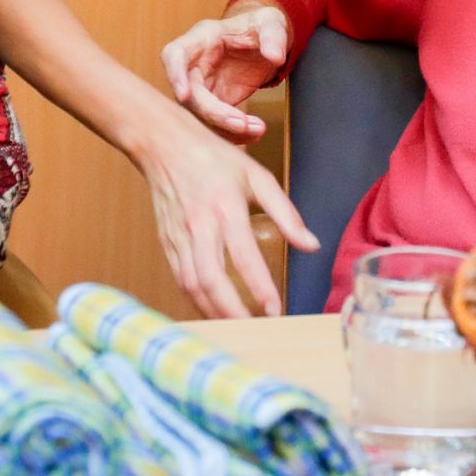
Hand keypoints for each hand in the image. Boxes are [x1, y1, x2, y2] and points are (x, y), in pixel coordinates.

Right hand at [139, 106, 317, 318]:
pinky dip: (196, 301)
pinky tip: (213, 311)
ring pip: (193, 284)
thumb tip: (311, 245)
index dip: (259, 287)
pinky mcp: (166, 243)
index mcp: (226, 207)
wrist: (164, 144)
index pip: (244, 256)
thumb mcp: (257, 176)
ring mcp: (179, 236)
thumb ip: (286, 212)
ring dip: (213, 312)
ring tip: (237, 329)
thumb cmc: (214, 158)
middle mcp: (200, 225)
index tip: (275, 310)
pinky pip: (180, 279)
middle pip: (211, 279)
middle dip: (232, 312)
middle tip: (254, 331)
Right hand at [161, 0, 289, 141]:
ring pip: (201, 115)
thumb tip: (275, 57)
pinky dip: (233, 133)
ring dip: (226, 128)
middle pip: (190, 95)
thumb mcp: (271, 22)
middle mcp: (196, 65)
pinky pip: (216, 123)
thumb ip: (274, 36)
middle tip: (242, 124)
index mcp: (202, 38)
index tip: (184, 96)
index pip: (175, 54)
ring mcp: (203, 86)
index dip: (175, 75)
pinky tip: (254, 132)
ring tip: (257, 129)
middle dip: (213, 113)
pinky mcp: (215, 103)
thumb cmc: (260, 26)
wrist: (265, 42)